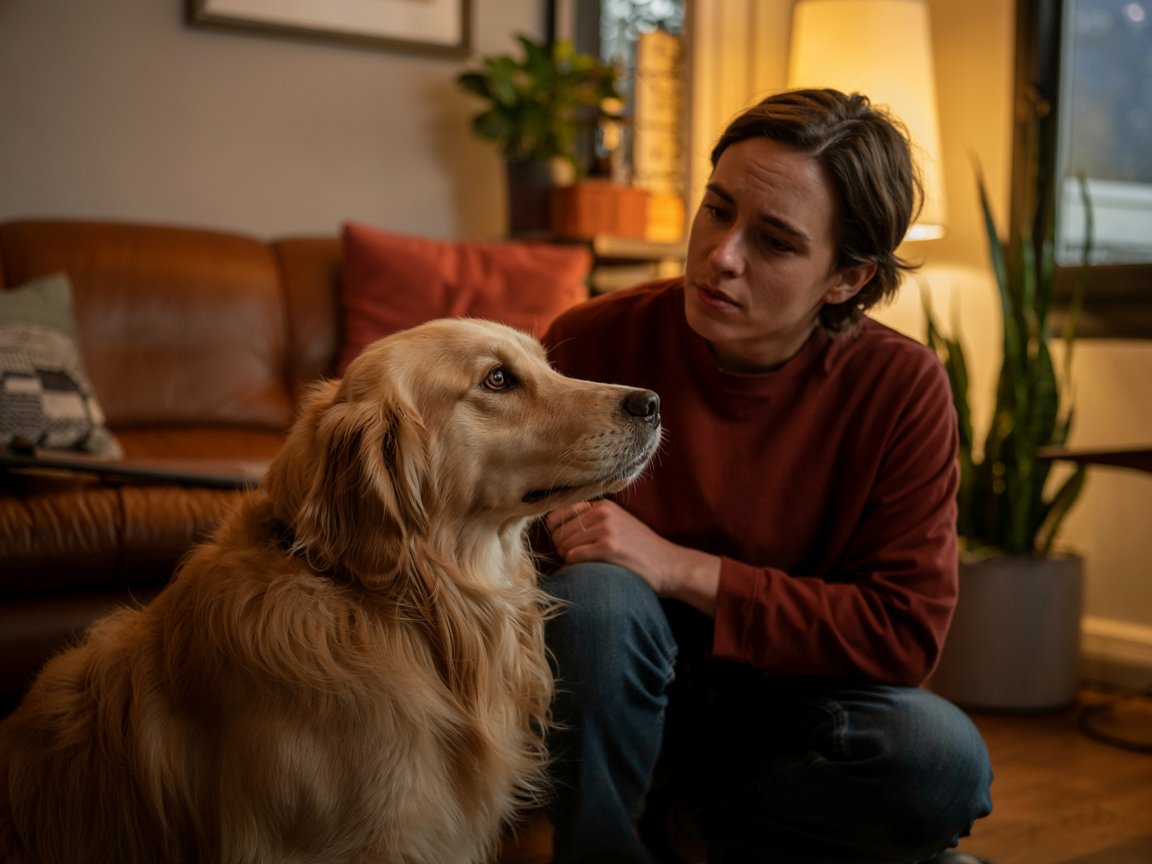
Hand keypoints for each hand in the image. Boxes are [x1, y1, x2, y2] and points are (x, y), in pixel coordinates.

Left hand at [545, 500, 720, 614]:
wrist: (669, 565)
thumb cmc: (640, 550)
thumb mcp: (618, 524)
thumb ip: (591, 521)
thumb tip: (552, 527)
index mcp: (603, 505)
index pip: (559, 514)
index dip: (556, 532)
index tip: (565, 544)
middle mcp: (603, 512)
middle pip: (559, 532)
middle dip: (562, 549)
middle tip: (577, 559)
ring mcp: (607, 529)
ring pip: (564, 545)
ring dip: (568, 559)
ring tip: (585, 565)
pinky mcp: (609, 547)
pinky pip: (574, 557)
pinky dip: (574, 567)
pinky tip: (589, 570)